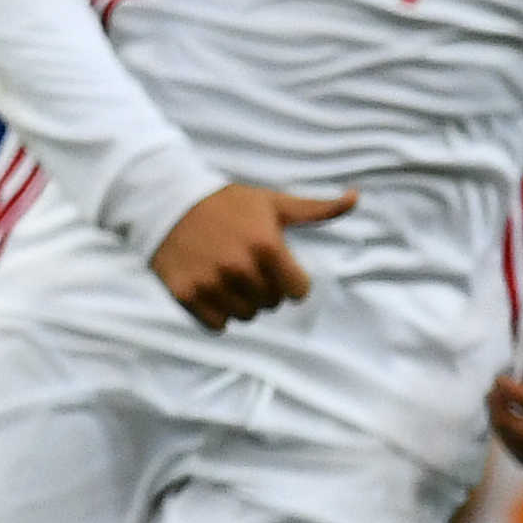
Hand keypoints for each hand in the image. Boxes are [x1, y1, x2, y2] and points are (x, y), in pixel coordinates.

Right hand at [147, 182, 352, 329]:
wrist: (166, 201)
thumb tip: (356, 198)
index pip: (298, 292)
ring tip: (227, 276)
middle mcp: (240, 268)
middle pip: (271, 305)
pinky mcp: (187, 295)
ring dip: (241, 302)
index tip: (275, 266)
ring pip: (245, 317)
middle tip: (245, 265)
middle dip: (264, 289)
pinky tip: (210, 287)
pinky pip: (217, 324)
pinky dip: (217, 312)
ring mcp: (212, 283)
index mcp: (267, 247)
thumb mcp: (272, 202)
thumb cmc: (226, 202)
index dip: (290, 280)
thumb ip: (316, 209)